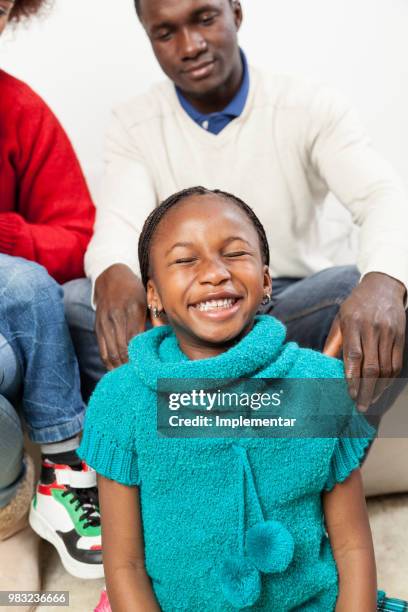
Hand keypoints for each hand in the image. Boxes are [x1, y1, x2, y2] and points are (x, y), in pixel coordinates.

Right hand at [94, 264, 146, 369]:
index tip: (147, 368)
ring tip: (128, 379)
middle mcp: (116, 316)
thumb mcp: (148, 300)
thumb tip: (164, 339)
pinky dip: (109, 363)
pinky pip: (102, 350)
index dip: (139, 356)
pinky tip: (116, 371)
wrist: (110, 276)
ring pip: (110, 352)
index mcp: (133, 308)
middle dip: (130, 366)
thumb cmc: (135, 290)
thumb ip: (155, 319)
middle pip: (121, 348)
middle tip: (140, 379)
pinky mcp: (97, 327)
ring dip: (119, 367)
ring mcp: (104, 322)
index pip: (135, 339)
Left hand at [324, 272, 405, 410]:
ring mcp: (389, 332)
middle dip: (365, 390)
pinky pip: (396, 363)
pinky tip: (381, 388)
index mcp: (353, 323)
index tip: (350, 394)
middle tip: (361, 406)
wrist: (383, 286)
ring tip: (370, 401)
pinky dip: (389, 379)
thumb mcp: (340, 319)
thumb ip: (334, 342)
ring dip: (378, 388)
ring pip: (386, 368)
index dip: (352, 377)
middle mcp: (372, 328)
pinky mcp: (400, 335)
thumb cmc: (356, 306)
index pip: (354, 355)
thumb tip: (323, 364)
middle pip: (371, 366)